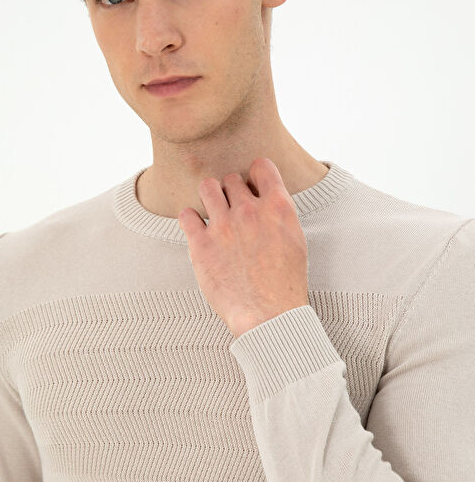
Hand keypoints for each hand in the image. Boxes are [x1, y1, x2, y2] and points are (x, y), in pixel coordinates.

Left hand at [177, 157, 308, 338]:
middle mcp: (249, 210)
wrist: (269, 315)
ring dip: (210, 196)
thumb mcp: (295, 240)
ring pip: (207, 187)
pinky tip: (197, 230)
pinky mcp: (201, 245)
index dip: (256, 175)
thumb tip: (267, 200)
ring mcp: (223, 226)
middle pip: (232, 178)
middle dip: (232, 191)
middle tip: (234, 210)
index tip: (253, 187)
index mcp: (277, 207)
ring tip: (214, 213)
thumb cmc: (285, 284)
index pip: (262, 165)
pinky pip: (186, 214)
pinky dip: (190, 219)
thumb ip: (279, 214)